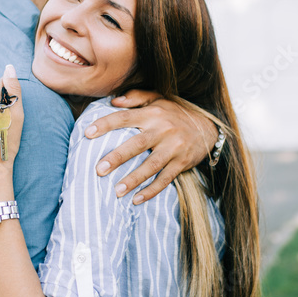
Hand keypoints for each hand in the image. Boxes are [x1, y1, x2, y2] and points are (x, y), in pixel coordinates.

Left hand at [86, 90, 217, 203]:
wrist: (209, 128)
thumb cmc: (176, 113)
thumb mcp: (159, 98)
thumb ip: (136, 97)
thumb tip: (113, 101)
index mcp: (152, 113)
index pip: (124, 117)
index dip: (105, 124)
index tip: (87, 133)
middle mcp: (163, 130)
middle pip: (137, 144)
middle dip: (117, 157)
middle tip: (99, 169)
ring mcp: (173, 148)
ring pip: (151, 165)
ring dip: (134, 179)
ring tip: (117, 191)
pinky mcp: (182, 163)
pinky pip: (165, 179)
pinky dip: (151, 191)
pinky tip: (136, 200)